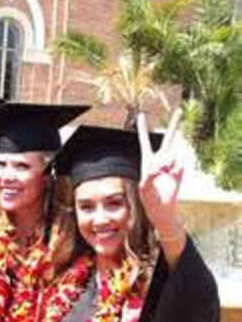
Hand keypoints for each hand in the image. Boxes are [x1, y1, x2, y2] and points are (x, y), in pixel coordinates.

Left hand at [137, 109, 184, 234]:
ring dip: (166, 164)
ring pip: (172, 155)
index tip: (141, 115)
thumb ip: (150, 174)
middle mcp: (160, 161)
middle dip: (174, 126)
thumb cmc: (149, 199)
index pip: (145, 142)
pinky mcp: (179, 172)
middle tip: (179, 111)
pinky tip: (171, 177)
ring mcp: (171, 166)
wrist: (162, 210)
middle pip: (167, 141)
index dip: (143, 129)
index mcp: (147, 161)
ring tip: (161, 174)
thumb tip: (160, 166)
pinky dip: (174, 172)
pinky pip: (179, 166)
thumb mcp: (144, 186)